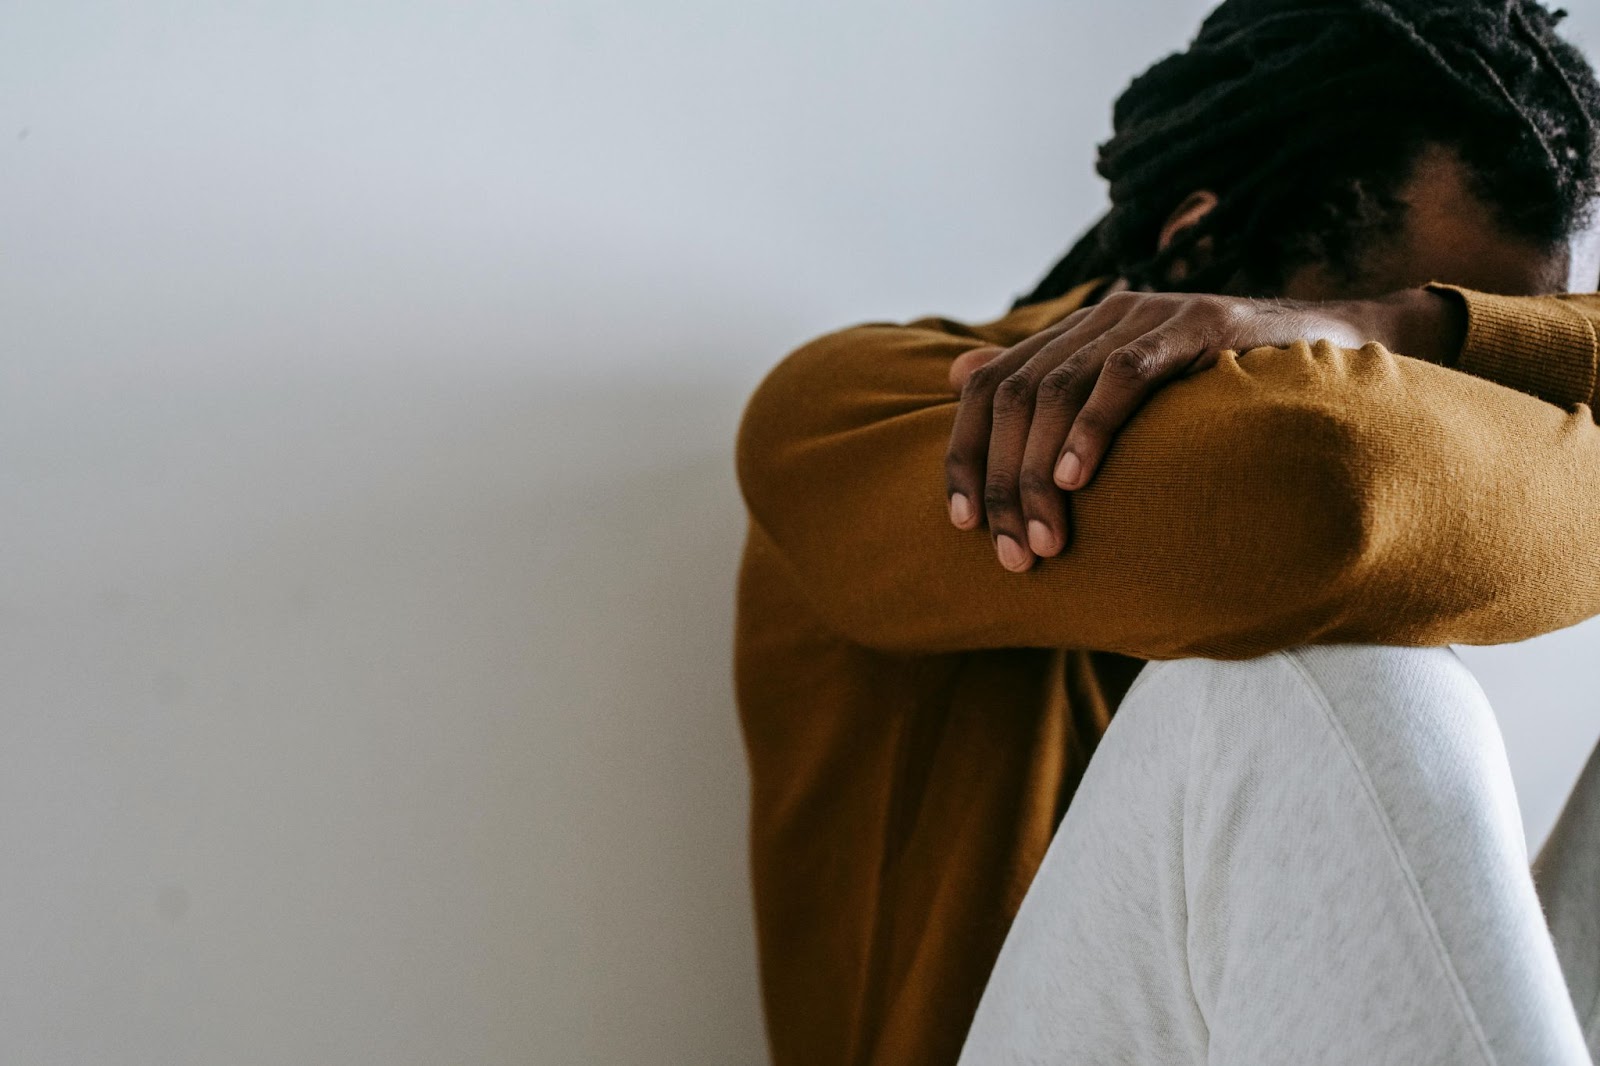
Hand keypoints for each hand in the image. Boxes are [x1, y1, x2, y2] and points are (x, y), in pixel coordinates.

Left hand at [944, 287, 1463, 571]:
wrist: (1331, 349)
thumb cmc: (1223, 394)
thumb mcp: (1128, 398)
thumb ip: (1048, 389)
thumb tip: (955, 378)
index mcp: (1075, 334)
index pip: (988, 387)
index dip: (964, 454)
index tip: (961, 524)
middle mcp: (1100, 317)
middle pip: (1014, 396)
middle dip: (1003, 483)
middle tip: (1011, 553)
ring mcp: (1147, 315)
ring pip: (1057, 390)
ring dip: (1041, 473)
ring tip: (1044, 538)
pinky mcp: (1197, 324)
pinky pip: (1124, 374)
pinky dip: (1092, 429)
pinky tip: (1079, 482)